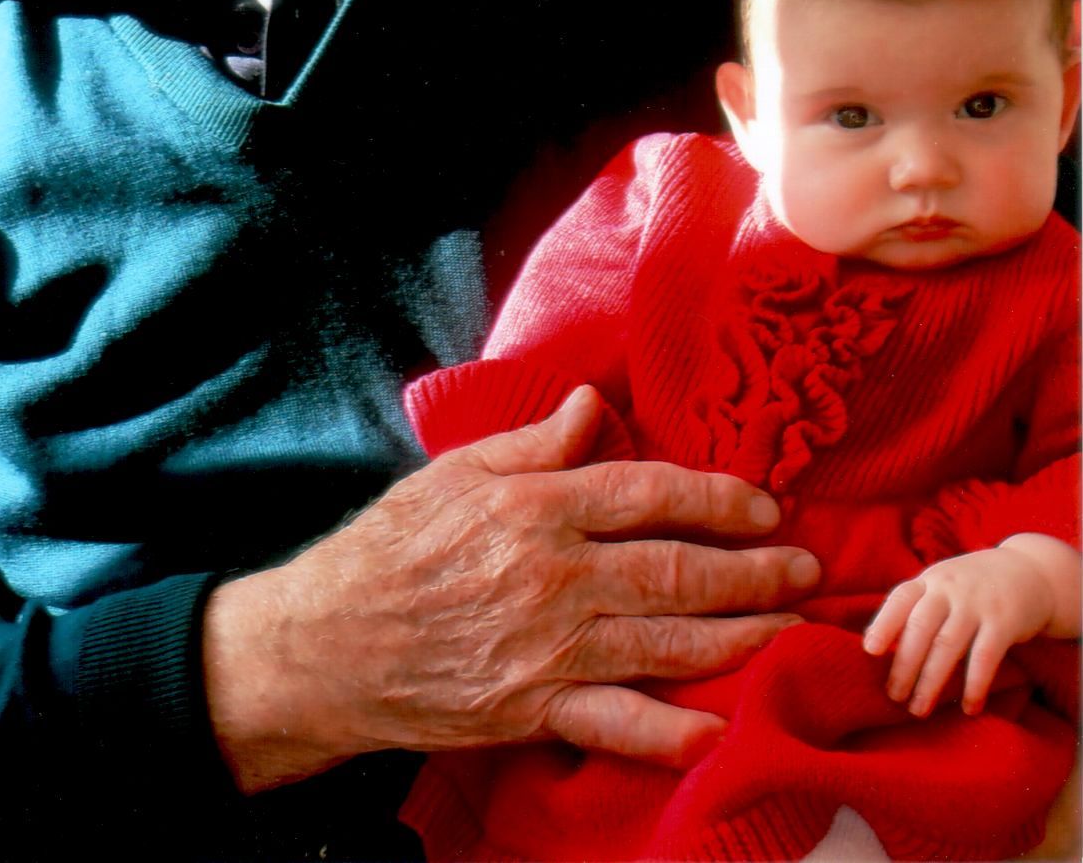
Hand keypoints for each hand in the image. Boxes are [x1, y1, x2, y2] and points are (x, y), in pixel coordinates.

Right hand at [203, 385, 819, 791]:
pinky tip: (723, 724)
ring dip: (742, 636)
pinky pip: (620, 724)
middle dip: (754, 570)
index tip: (763, 504)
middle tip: (805, 567)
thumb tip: (594, 403)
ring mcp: (549, 649)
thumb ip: (532, 441)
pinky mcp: (534, 710)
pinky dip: (675, 729)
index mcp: (537, 507)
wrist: (328, 644)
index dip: (718, 498)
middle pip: (677, 571)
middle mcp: (555, 576)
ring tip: (792, 625)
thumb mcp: (454, 472)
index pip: (650, 494)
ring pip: (667, 643)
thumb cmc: (391, 547)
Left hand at [863, 539, 1069, 716]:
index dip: (883, 624)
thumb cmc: (974, 586)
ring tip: (919, 710)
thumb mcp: (944, 584)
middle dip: (904, 665)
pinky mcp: (1003, 622)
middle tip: (893, 697)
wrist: (1029, 571)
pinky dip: (974, 685)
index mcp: (930, 580)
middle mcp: (949, 588)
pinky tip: (968, 708)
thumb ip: (918, 607)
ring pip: (947, 646)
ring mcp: (976, 604)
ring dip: (931, 681)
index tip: (869, 651)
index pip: (900, 598)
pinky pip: (984, 657)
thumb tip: (876, 643)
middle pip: (920, 628)